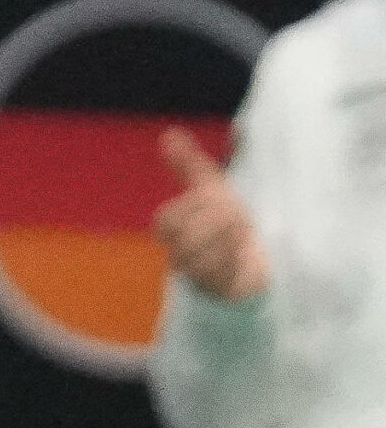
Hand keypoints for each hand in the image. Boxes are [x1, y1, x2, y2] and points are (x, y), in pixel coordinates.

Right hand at [154, 128, 268, 302]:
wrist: (260, 261)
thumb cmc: (230, 225)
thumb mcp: (212, 189)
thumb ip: (188, 164)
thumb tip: (170, 134)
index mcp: (172, 232)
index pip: (167, 220)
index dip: (195, 207)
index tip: (220, 202)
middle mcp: (178, 256)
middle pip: (182, 238)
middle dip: (215, 223)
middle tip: (239, 220)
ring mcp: (196, 277)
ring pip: (197, 259)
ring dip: (227, 242)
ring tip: (243, 238)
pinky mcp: (217, 294)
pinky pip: (216, 278)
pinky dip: (233, 262)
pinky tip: (243, 257)